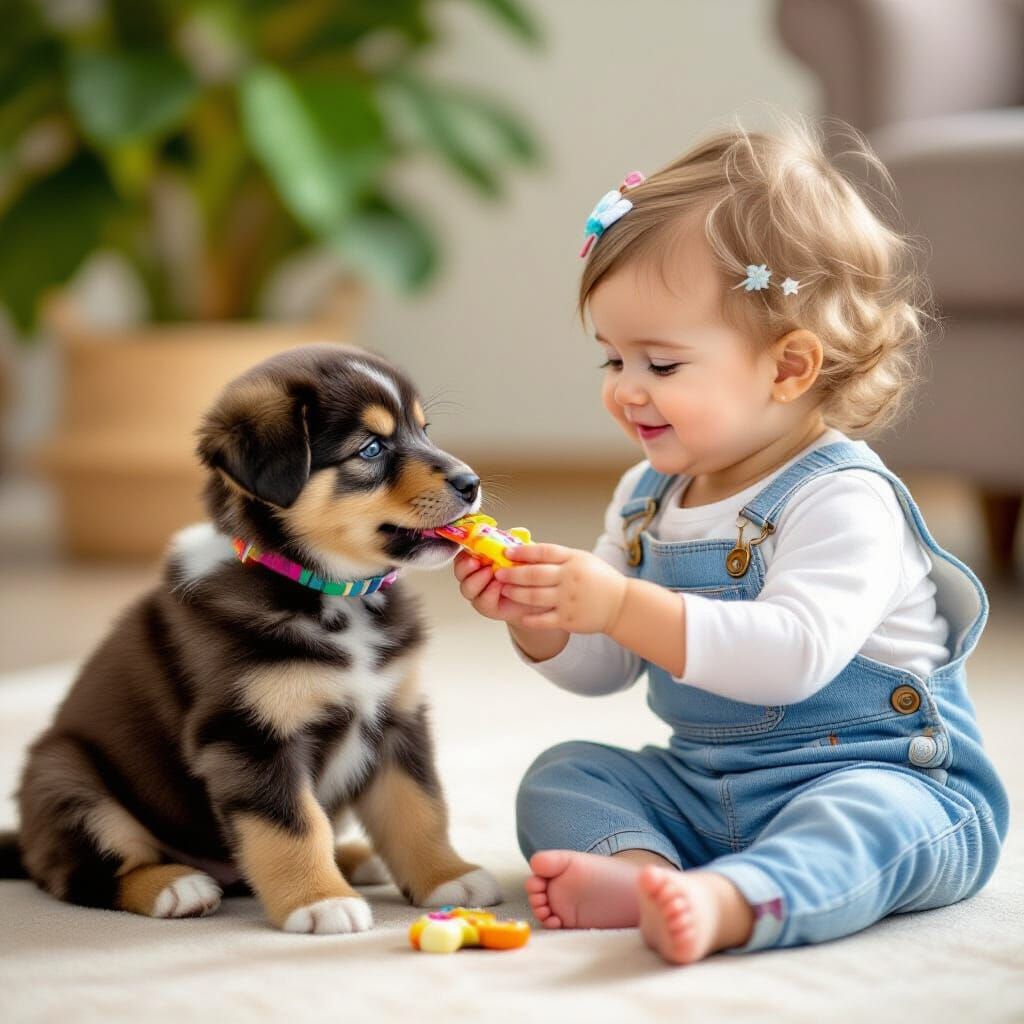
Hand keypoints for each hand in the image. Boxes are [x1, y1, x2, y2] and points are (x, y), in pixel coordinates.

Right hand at [452, 550, 549, 625]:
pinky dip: (489, 592)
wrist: (539, 594)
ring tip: (491, 573)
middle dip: (465, 566)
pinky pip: (482, 602)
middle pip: (460, 572)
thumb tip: (516, 530)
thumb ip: (517, 542)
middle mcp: (476, 576)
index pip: (464, 554)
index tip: (473, 548)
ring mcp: (479, 593)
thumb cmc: (527, 572)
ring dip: (477, 579)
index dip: (466, 551)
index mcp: (481, 559)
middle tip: (476, 562)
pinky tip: (499, 586)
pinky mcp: (487, 607)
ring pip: (467, 588)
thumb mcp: (524, 552)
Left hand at [493, 543, 628, 633]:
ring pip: (534, 597)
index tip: (507, 552)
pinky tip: (521, 615)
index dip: (522, 552)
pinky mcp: (568, 619)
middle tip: (499, 573)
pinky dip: (530, 618)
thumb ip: (558, 556)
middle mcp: (569, 579)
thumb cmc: (600, 580)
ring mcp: (568, 600)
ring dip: (515, 594)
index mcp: (573, 560)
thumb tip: (528, 550)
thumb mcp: (582, 559)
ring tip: (504, 590)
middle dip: (512, 574)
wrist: (621, 604)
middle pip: (534, 575)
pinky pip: (543, 620)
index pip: (543, 553)